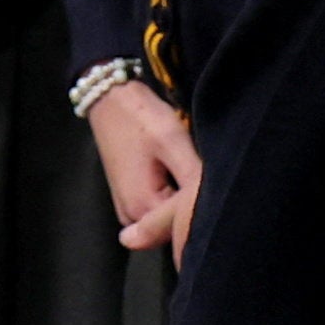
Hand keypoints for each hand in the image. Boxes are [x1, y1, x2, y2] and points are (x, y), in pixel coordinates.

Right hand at [84, 77, 202, 258]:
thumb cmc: (141, 117)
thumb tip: (216, 208)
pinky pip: (159, 210)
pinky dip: (173, 197)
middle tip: (206, 174)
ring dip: (184, 202)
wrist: (109, 97)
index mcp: (142, 208)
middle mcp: (131, 218)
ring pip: (169, 220)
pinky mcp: (131, 200)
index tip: (214, 183)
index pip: (188, 227)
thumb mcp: (173, 143)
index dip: (207, 207)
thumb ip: (192, 180)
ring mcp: (129, 211)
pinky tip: (181, 174)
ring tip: (193, 171)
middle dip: (195, 207)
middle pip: (177, 227)